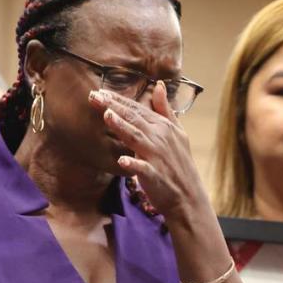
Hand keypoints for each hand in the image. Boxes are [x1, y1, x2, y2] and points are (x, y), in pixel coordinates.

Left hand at [87, 83, 207, 222]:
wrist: (188, 196)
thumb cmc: (180, 164)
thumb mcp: (178, 132)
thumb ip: (165, 109)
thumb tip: (159, 86)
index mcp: (163, 126)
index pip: (138, 109)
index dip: (119, 99)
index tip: (101, 91)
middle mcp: (159, 138)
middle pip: (133, 119)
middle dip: (113, 106)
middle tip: (94, 96)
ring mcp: (156, 156)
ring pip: (136, 138)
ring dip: (121, 127)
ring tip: (106, 115)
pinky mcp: (154, 175)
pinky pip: (142, 168)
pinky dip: (133, 164)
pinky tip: (121, 161)